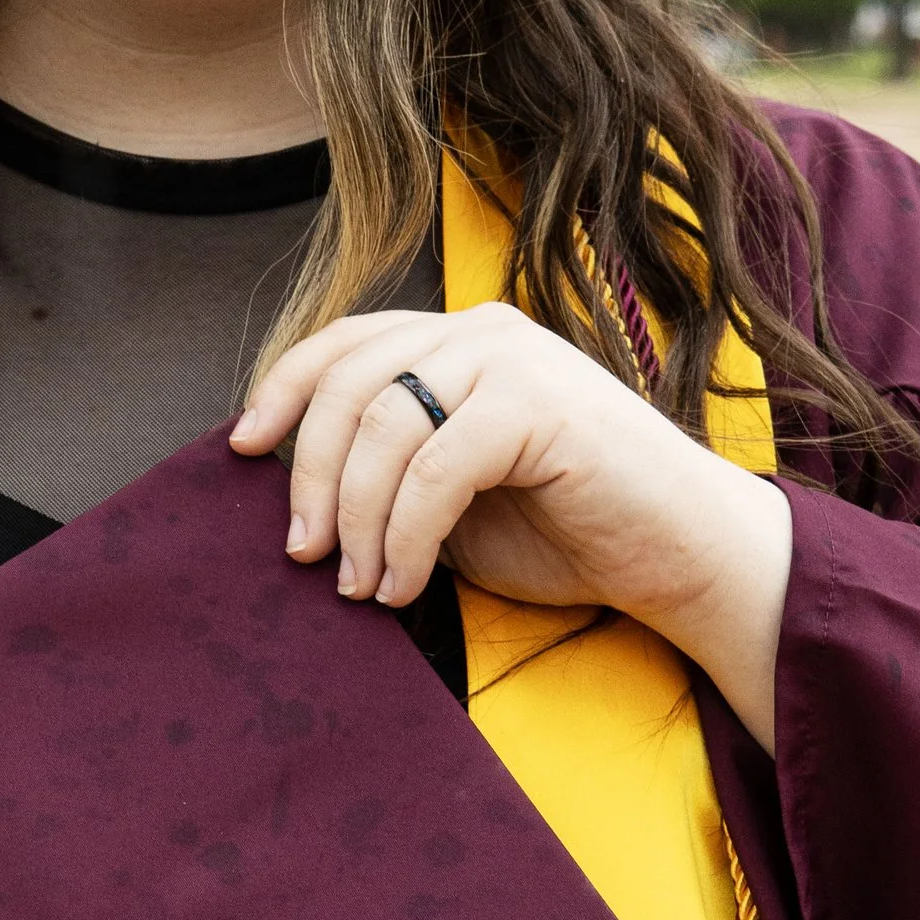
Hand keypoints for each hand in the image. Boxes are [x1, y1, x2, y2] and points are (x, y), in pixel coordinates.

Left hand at [231, 305, 792, 751]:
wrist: (678, 554)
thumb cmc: (568, 533)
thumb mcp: (451, 502)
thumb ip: (388, 479)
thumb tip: (298, 505)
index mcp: (458, 343)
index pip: (345, 344)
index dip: (282, 390)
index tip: (242, 451)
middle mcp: (481, 332)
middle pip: (348, 384)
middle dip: (310, 476)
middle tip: (303, 554)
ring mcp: (514, 359)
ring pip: (385, 428)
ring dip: (357, 520)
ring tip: (361, 587)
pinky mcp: (540, 404)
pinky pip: (435, 469)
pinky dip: (405, 536)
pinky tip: (402, 586)